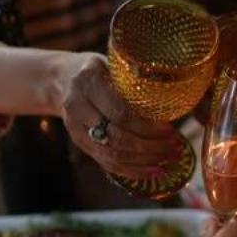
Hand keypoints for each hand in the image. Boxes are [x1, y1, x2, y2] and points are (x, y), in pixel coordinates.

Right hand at [53, 52, 180, 177]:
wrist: (62, 79)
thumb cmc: (98, 70)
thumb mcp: (113, 65)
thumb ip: (134, 81)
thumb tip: (173, 100)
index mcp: (88, 82)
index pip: (120, 112)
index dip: (147, 127)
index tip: (170, 131)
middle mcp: (77, 107)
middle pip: (116, 137)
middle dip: (150, 147)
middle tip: (175, 148)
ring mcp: (75, 128)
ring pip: (112, 155)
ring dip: (144, 162)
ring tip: (169, 161)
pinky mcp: (79, 143)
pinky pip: (106, 163)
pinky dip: (132, 170)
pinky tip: (152, 171)